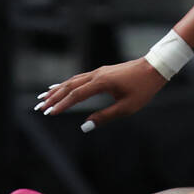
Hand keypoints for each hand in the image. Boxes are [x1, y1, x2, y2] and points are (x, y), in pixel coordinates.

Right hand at [35, 58, 165, 129]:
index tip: (49, 113)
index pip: (76, 95)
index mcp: (101, 82)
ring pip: (73, 80)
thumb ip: (105, 117)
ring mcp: (99, 71)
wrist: (155, 67)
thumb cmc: (143, 88)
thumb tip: (85, 125)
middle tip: (38, 106)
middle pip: (70, 86)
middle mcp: (97, 74)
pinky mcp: (103, 72)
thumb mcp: (127, 107)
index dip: (61, 105)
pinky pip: (80, 78)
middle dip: (53, 97)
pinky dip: (68, 83)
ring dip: (58, 89)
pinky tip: (62, 86)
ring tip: (43, 96)